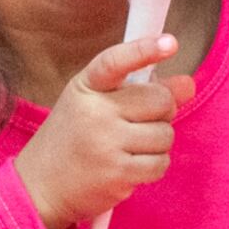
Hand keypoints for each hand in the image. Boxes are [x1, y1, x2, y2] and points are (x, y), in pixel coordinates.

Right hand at [20, 32, 194, 228]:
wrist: (40, 186)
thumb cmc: (74, 139)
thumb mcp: (96, 104)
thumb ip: (141, 90)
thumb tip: (187, 84)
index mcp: (87, 87)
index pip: (116, 61)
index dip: (144, 50)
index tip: (170, 42)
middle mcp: (95, 112)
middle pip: (160, 100)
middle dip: (163, 111)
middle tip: (143, 121)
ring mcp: (106, 143)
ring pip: (165, 135)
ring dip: (158, 143)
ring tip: (131, 147)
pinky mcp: (117, 173)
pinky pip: (161, 163)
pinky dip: (154, 165)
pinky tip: (132, 165)